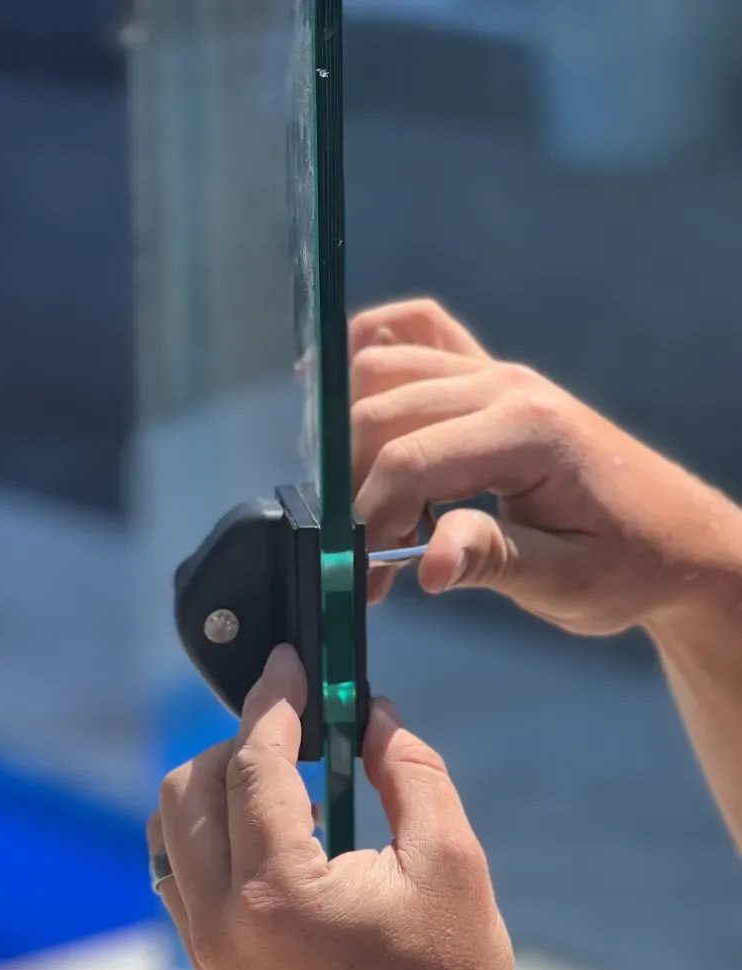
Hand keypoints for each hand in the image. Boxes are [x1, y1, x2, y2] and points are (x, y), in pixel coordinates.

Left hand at [148, 645, 512, 969]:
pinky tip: (267, 823)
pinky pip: (176, 864)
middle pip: (193, 784)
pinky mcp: (208, 957)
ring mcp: (204, 941)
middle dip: (242, 740)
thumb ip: (410, 772)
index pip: (252, 764)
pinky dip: (207, 826)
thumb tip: (370, 712)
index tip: (291, 661)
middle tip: (302, 726)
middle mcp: (220, 916)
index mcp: (278, 891)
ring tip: (287, 775)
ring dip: (218, 780)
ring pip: (172, 822)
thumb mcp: (451, 864)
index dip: (273, 702)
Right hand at [350, 298, 740, 635]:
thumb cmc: (623, 567)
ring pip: (381, 368)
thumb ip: (490, 561)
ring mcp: (497, 370)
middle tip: (367, 558)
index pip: (409, 459)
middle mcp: (506, 384)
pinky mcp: (490, 376)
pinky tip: (348, 397)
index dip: (370, 519)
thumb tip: (426, 566)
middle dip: (355, 487)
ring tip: (371, 507)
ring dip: (353, 438)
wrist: (677, 542)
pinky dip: (373, 350)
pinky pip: (419, 333)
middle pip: (380, 410)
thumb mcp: (561, 582)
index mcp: (528, 431)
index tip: (366, 577)